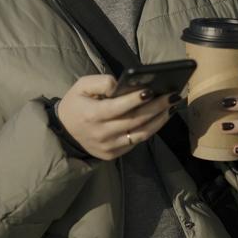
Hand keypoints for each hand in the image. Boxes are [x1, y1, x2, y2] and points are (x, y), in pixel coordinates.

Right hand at [57, 74, 180, 160]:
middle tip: (173, 95)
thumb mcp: (81, 86)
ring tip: (172, 106)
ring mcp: (109, 147)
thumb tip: (122, 84)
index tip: (151, 90)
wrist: (64, 132)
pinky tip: (161, 117)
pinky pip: (136, 142)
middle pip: (134, 120)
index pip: (117, 108)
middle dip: (156, 107)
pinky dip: (151, 129)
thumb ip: (101, 82)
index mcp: (91, 115)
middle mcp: (101, 134)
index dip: (135, 99)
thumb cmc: (75, 104)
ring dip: (159, 120)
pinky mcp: (114, 155)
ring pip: (140, 134)